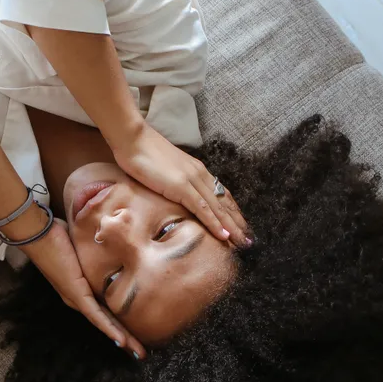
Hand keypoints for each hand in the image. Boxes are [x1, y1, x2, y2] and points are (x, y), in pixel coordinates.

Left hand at [19, 218, 147, 359]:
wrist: (37, 232)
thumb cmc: (56, 234)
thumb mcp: (84, 244)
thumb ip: (97, 246)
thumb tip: (112, 237)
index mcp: (79, 289)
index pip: (103, 311)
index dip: (119, 324)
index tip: (133, 335)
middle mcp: (77, 299)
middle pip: (105, 322)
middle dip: (125, 338)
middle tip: (141, 353)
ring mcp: (76, 298)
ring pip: (102, 323)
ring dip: (121, 338)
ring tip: (137, 352)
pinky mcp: (75, 294)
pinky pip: (95, 315)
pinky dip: (108, 328)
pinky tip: (120, 341)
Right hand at [112, 122, 249, 246]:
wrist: (132, 138)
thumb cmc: (143, 154)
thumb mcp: (165, 171)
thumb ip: (175, 182)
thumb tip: (177, 195)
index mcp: (197, 171)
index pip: (221, 194)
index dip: (233, 211)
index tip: (241, 226)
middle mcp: (200, 175)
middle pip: (225, 202)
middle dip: (238, 222)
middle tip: (249, 240)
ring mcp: (192, 180)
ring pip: (218, 208)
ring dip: (232, 227)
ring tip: (243, 242)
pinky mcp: (181, 186)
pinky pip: (202, 208)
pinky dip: (215, 223)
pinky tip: (224, 235)